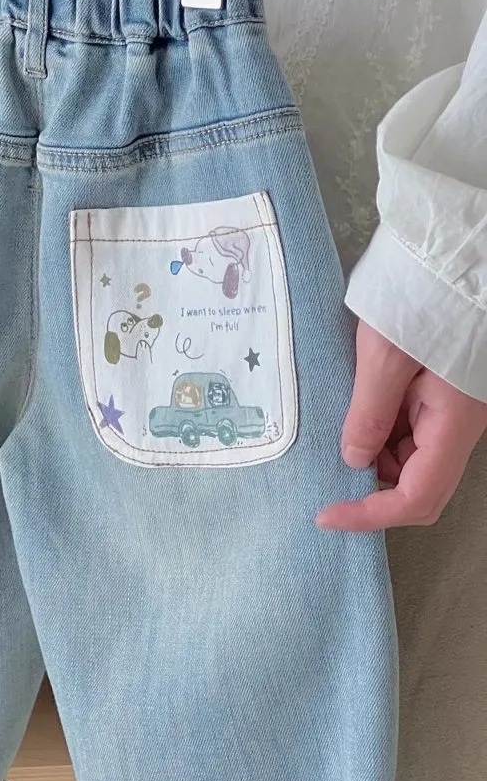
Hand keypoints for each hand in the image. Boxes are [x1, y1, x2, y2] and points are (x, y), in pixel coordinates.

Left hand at [316, 321, 486, 530]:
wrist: (451, 266)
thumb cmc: (422, 303)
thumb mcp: (384, 357)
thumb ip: (369, 412)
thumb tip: (352, 459)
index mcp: (453, 424)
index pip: (417, 498)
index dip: (371, 515)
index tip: (327, 515)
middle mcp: (457, 426)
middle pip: (417, 484)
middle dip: (370, 487)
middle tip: (322, 474)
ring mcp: (449, 411)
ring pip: (410, 458)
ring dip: (371, 456)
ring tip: (331, 434)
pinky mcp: (439, 394)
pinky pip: (409, 430)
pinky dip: (377, 432)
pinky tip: (350, 415)